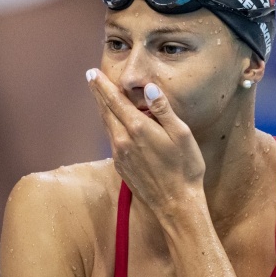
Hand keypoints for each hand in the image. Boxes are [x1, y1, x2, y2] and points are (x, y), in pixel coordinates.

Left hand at [86, 68, 205, 214]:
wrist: (176, 203)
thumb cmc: (185, 167)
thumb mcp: (181, 134)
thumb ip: (163, 109)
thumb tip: (148, 88)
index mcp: (138, 128)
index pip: (114, 101)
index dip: (102, 86)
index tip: (92, 73)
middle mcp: (123, 140)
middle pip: (105, 111)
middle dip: (98, 93)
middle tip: (90, 77)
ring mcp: (120, 154)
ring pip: (106, 125)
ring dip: (102, 109)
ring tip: (99, 96)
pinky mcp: (121, 166)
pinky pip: (111, 139)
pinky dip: (109, 125)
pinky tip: (112, 123)